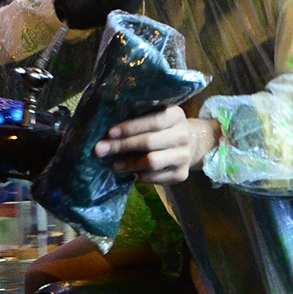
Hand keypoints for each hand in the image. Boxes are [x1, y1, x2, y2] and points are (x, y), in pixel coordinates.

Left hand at [92, 107, 221, 185]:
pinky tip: (132, 172)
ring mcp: (184, 156)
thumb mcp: (156, 117)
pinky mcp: (181, 175)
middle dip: (122, 146)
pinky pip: (154, 178)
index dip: (130, 127)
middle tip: (101, 150)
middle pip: (149, 142)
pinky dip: (140, 175)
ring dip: (129, 164)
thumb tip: (107, 132)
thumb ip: (138, 120)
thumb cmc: (163, 129)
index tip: (109, 133)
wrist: (191, 145)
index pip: (153, 121)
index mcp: (176, 115)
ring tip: (114, 165)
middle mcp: (183, 135)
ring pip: (151, 162)